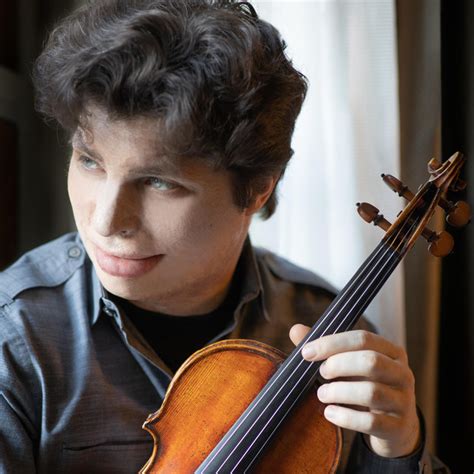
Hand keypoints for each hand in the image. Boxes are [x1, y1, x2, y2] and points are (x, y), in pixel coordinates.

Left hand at [289, 325, 420, 457]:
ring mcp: (403, 401)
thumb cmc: (365, 386)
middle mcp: (402, 373)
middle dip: (339, 365)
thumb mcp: (348, 366)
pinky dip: (345, 417)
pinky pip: (371, 422)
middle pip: (370, 361)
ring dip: (339, 392)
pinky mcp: (398, 427)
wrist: (395, 427)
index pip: (362, 338)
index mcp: (391, 351)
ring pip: (371, 392)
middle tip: (320, 373)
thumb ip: (324, 349)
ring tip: (321, 394)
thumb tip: (295, 330)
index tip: (306, 352)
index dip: (332, 343)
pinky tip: (329, 413)